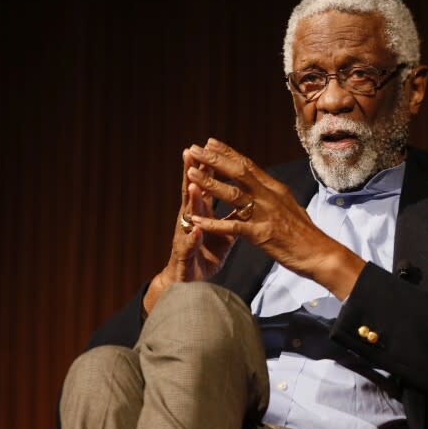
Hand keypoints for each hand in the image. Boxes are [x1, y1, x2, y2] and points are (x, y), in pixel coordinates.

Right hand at [142, 147, 235, 314]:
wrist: (188, 283)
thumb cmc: (205, 254)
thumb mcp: (223, 231)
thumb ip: (230, 213)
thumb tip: (242, 195)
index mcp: (202, 213)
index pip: (206, 184)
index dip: (209, 166)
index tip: (211, 144)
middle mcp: (191, 220)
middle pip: (191, 192)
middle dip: (192, 173)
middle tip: (191, 152)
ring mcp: (185, 237)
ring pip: (187, 216)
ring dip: (191, 201)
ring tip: (193, 185)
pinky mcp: (184, 256)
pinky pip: (188, 246)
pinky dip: (191, 238)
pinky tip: (194, 229)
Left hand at [186, 138, 364, 299]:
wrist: (321, 253)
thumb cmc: (306, 234)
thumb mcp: (289, 207)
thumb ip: (273, 196)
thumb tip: (263, 185)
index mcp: (275, 189)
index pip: (248, 165)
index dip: (228, 153)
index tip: (210, 143)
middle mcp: (269, 196)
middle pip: (238, 172)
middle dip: (214, 160)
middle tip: (194, 148)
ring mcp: (266, 215)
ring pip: (233, 194)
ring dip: (210, 183)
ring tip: (190, 173)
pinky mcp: (262, 235)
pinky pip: (233, 227)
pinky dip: (213, 222)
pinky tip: (196, 219)